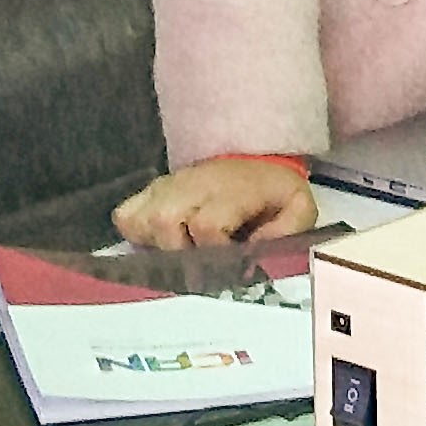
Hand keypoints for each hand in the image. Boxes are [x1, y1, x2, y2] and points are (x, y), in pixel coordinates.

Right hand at [115, 157, 320, 249]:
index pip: (206, 225)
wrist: (258, 161)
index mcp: (232, 189)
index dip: (214, 252)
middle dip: (180, 253)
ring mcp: (168, 185)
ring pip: (142, 220)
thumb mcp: (298, 209)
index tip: (229, 263)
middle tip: (200, 263)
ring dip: (158, 246)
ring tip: (182, 253)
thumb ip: (286, 231)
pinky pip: (126, 216)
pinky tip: (160, 243)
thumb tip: (255, 250)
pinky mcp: (152, 190)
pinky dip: (137, 234)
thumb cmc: (274, 195)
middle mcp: (194, 184)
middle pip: (165, 222)